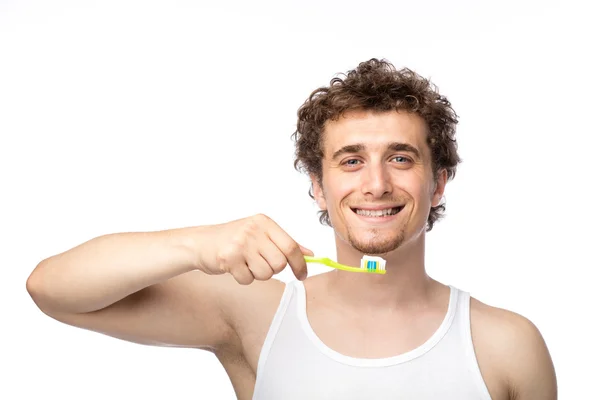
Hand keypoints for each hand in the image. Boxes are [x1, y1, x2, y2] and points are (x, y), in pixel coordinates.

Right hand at [197, 214, 313, 284]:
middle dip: (272, 269)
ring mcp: (240, 244)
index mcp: (264, 222)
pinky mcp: (228, 258)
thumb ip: (284, 243)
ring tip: (245, 263)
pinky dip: (243, 278)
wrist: (200, 242)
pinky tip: (235, 267)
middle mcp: (253, 230)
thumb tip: (309, 254)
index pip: (291, 246)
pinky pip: (248, 279)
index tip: (302, 275)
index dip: (300, 264)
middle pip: (279, 263)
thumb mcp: (260, 234)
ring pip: (265, 273)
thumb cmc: (233, 239)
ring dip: (257, 274)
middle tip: (259, 263)